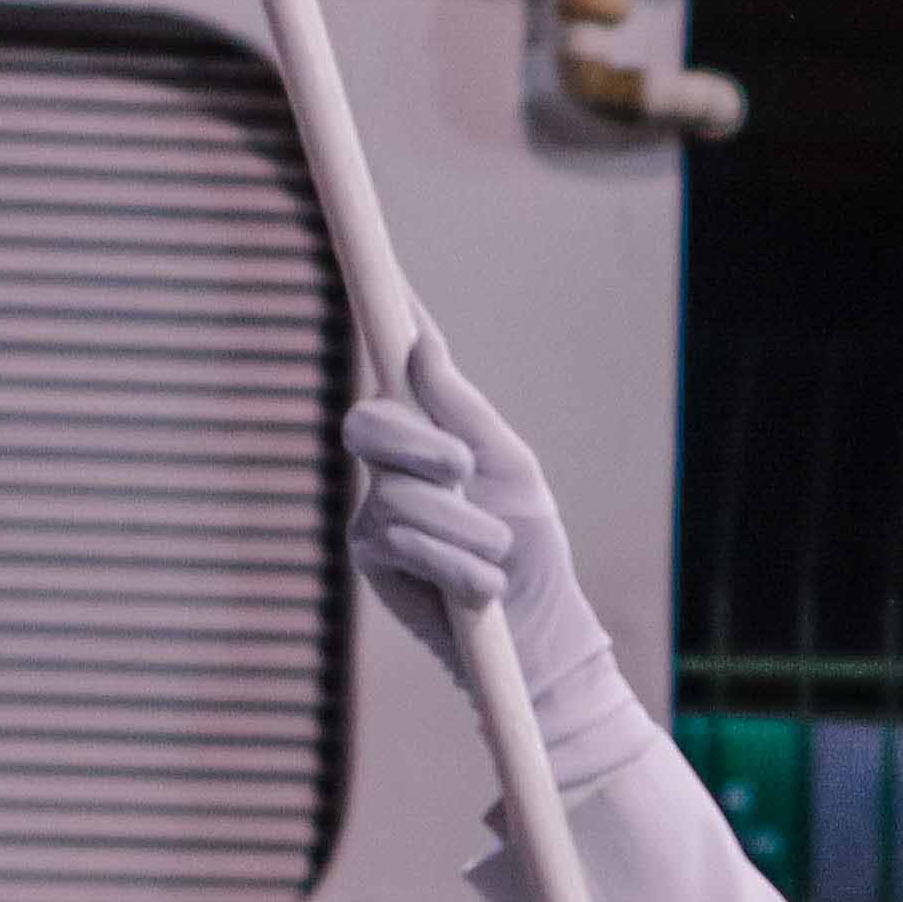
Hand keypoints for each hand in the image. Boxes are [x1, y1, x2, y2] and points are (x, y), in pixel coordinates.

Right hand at [342, 344, 646, 787]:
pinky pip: (399, 538)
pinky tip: (478, 588)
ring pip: (399, 494)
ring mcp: (376, 505)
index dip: (388, 314)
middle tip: (465, 471)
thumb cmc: (529, 545)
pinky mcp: (369, 555)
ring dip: (463, 529)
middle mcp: (394, 458)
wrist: (533, 632)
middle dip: (423, 448)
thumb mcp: (509, 469)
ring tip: (495, 558)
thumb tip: (423, 344)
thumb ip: (461, 410)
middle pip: (369, 422)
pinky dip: (454, 563)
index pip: (401, 361)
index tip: (383, 269)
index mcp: (433, 427)